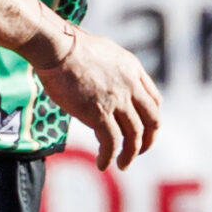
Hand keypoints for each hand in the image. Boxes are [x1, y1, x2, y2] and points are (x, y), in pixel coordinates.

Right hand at [26, 24, 161, 170]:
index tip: (142, 129)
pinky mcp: (99, 113)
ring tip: (122, 164)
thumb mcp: (103, 52)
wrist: (57, 47)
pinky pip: (111, 142)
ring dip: (130, 154)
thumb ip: (111, 70)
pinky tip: (103, 164)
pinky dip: (109, 156)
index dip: (150, 118)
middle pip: (152, 120)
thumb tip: (103, 82)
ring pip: (134, 135)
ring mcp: (117, 100)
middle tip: (139, 151)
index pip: (154, 100)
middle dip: (148, 141)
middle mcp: (131, 86)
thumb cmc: (69, 46)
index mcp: (133, 70)